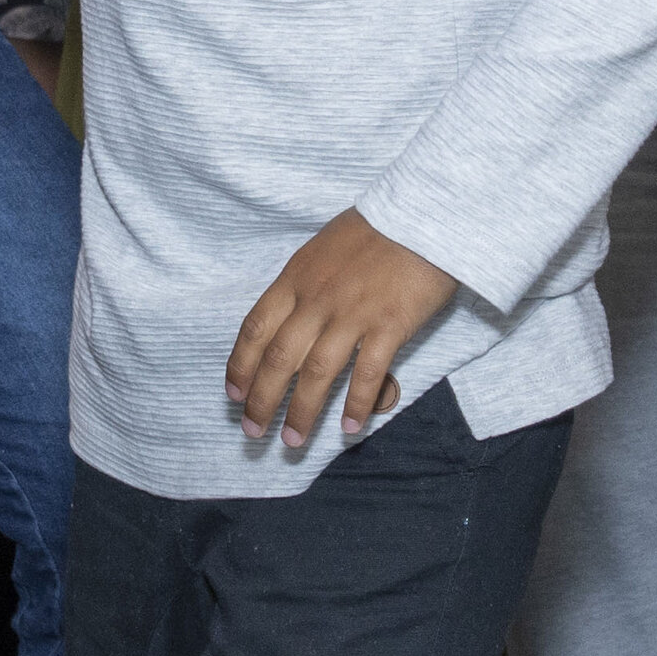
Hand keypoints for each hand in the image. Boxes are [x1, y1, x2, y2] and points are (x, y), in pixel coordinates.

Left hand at [224, 209, 455, 449]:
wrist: (423, 213)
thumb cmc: (376, 227)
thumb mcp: (324, 246)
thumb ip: (307, 281)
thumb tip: (295, 313)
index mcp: (295, 278)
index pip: (255, 329)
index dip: (241, 366)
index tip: (233, 394)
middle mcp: (317, 299)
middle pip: (279, 359)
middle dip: (262, 401)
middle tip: (253, 432)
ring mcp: (352, 314)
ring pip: (317, 374)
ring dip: (302, 413)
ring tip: (292, 441)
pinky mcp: (389, 326)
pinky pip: (367, 375)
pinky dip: (356, 405)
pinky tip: (349, 428)